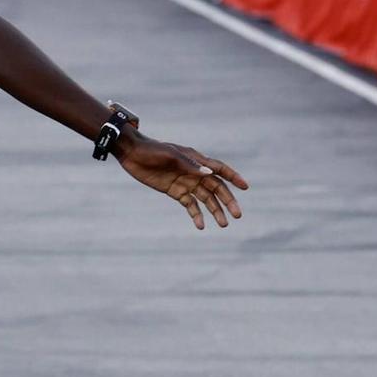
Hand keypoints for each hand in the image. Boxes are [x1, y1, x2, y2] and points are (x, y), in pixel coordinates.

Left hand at [115, 135, 248, 229]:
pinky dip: (196, 214)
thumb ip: (189, 165)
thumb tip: (209, 174)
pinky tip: (200, 225)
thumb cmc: (151, 150)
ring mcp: (184, 182)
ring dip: (215, 211)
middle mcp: (193, 172)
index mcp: (195, 159)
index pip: (219, 169)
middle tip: (237, 215)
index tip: (245, 187)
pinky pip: (189, 204)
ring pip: (205, 198)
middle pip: (215, 188)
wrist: (130, 153)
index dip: (233, 177)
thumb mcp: (169, 155)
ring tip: (223, 224)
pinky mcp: (174, 191)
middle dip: (227, 201)